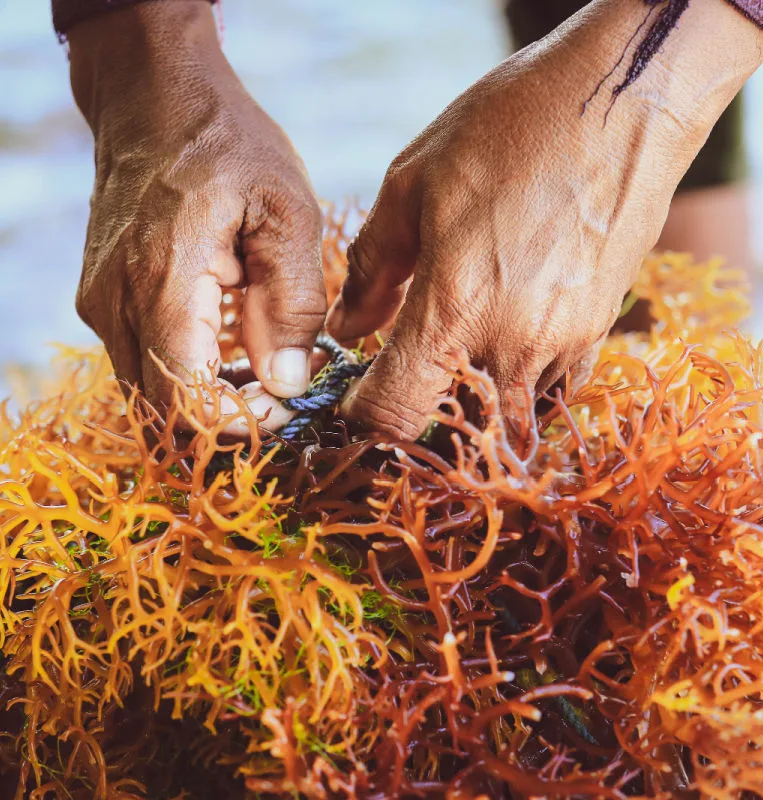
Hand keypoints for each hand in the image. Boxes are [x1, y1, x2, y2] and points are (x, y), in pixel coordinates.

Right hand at [68, 1, 324, 431]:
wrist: (154, 96)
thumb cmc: (229, 147)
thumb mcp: (286, 214)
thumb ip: (290, 305)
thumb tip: (288, 383)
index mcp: (162, 285)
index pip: (187, 403)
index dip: (241, 422)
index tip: (289, 403)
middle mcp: (116, 305)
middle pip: (165, 412)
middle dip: (230, 417)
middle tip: (284, 390)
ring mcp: (101, 304)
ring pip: (152, 394)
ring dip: (211, 399)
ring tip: (267, 367)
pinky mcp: (103, 300)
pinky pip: (145, 363)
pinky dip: (191, 374)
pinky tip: (233, 348)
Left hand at [327, 0, 762, 438]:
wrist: (625, 100)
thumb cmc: (510, 128)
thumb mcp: (413, 184)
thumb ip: (371, 270)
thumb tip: (346, 328)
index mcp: (453, 309)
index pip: (396, 414)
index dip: (365, 417)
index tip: (359, 396)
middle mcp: (511, 345)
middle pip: (453, 431)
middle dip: (420, 414)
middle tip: (405, 376)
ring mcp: (562, 344)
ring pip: (505, 419)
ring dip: (472, 405)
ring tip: (455, 359)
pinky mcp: (597, 333)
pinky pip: (551, 392)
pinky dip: (519, 388)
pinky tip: (505, 349)